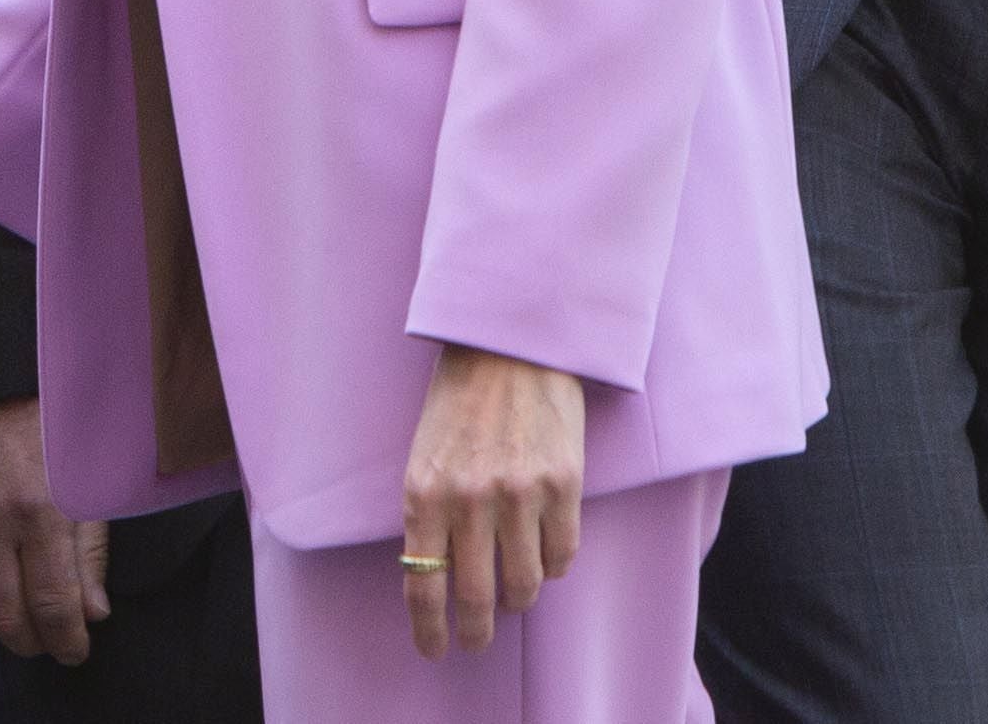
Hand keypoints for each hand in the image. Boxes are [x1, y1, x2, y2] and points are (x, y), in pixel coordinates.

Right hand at [0, 399, 110, 664]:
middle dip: (31, 642)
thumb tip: (94, 612)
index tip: (76, 651)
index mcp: (42, 506)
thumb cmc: (44, 422)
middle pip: (7, 617)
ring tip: (14, 627)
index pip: (54, 602)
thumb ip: (89, 547)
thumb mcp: (83, 474)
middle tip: (46, 644)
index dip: (67, 640)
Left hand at [400, 346, 583, 659]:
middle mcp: (471, 499)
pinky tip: (546, 553)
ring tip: (516, 591)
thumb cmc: (462, 397)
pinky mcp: (564, 483)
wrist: (513, 339)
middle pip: (477, 598)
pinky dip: (555, 565)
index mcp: (425, 492)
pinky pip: (563, 555)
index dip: (430, 629)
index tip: (435, 649)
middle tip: (478, 640)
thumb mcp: (426, 454)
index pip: (423, 585)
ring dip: (520, 598)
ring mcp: (521, 493)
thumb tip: (442, 576)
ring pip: (525, 585)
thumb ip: (432, 513)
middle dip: (476, 632)